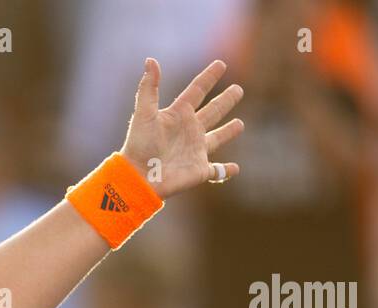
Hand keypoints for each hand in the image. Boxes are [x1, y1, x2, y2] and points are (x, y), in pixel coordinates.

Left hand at [120, 58, 244, 198]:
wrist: (138, 177)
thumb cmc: (139, 145)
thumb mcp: (144, 114)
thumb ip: (149, 88)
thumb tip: (150, 60)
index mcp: (178, 114)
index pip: (197, 90)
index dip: (209, 77)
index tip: (220, 64)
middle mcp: (189, 131)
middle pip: (212, 111)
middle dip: (225, 101)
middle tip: (238, 90)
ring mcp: (196, 151)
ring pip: (217, 138)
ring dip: (228, 132)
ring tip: (240, 124)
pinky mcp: (200, 171)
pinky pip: (217, 171)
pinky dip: (226, 171)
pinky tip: (235, 169)